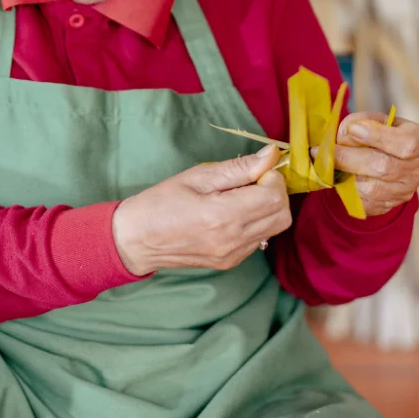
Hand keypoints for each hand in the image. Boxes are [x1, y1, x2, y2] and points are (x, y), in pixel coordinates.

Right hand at [112, 145, 291, 275]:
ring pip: (274, 228)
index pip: (274, 197)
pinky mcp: (230, 262)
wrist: (137, 239)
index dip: (272, 178)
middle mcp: (233, 240)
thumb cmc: (161, 201)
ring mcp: (233, 255)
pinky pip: (259, 239)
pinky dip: (256, 222)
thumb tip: (270, 154)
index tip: (255, 169)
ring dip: (267, 208)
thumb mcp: (198, 176)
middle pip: (282, 216)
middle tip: (252, 181)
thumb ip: (238, 167)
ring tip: (240, 196)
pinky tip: (234, 213)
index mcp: (223, 216)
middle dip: (275, 193)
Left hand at [330, 112, 418, 216]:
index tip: (352, 129)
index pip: (406, 144)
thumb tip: (345, 135)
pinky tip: (339, 176)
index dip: (377, 136)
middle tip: (323, 150)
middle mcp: (416, 170)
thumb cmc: (380, 133)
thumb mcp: (375, 119)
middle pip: (383, 167)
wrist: (386, 157)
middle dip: (348, 157)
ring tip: (331, 162)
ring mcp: (403, 192)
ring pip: (370, 188)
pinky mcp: (386, 206)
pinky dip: (346, 190)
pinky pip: (362, 203)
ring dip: (345, 174)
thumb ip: (360, 122)